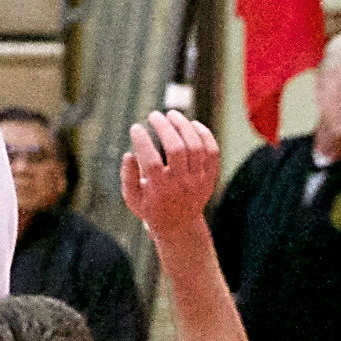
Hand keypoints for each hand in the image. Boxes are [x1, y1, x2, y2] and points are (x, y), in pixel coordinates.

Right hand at [119, 110, 220, 235]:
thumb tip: (128, 154)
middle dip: (164, 127)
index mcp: (160, 190)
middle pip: (176, 149)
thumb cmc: (151, 207)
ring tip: (172, 114)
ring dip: (184, 126)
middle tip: (154, 115)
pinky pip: (212, 152)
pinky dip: (205, 135)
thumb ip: (128, 177)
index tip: (135, 127)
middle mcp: (181, 184)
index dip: (142, 140)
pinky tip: (193, 124)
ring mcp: (198, 180)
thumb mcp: (132, 199)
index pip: (151, 161)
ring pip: (196, 146)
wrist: (180, 226)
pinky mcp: (210, 177)